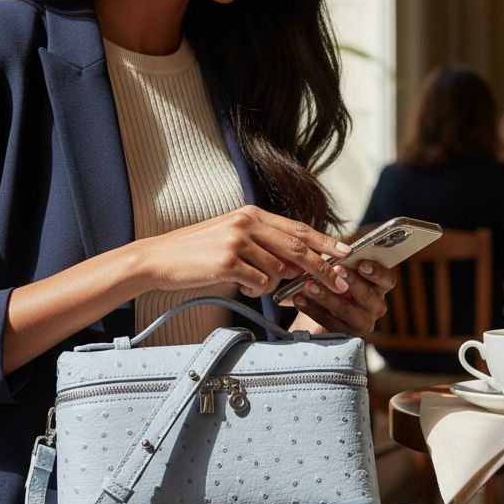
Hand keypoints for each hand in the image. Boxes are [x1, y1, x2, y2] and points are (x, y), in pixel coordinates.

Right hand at [139, 205, 351, 299]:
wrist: (158, 259)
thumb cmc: (197, 252)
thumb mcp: (232, 238)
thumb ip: (264, 245)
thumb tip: (298, 264)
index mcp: (251, 213)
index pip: (298, 228)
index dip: (324, 241)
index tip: (345, 253)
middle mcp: (247, 223)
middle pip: (298, 247)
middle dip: (322, 268)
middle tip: (339, 283)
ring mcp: (237, 241)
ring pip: (278, 270)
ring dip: (272, 284)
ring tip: (249, 283)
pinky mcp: (227, 262)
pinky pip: (259, 282)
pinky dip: (254, 290)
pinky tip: (239, 287)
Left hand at [289, 257, 394, 338]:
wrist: (316, 314)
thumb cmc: (332, 284)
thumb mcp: (340, 273)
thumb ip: (343, 264)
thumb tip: (336, 250)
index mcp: (378, 288)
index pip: (387, 280)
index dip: (377, 272)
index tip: (362, 264)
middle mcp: (375, 307)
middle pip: (368, 296)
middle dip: (351, 281)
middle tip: (335, 269)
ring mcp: (361, 323)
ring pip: (345, 309)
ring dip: (325, 295)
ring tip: (308, 284)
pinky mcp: (344, 335)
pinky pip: (328, 321)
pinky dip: (311, 309)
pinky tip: (298, 299)